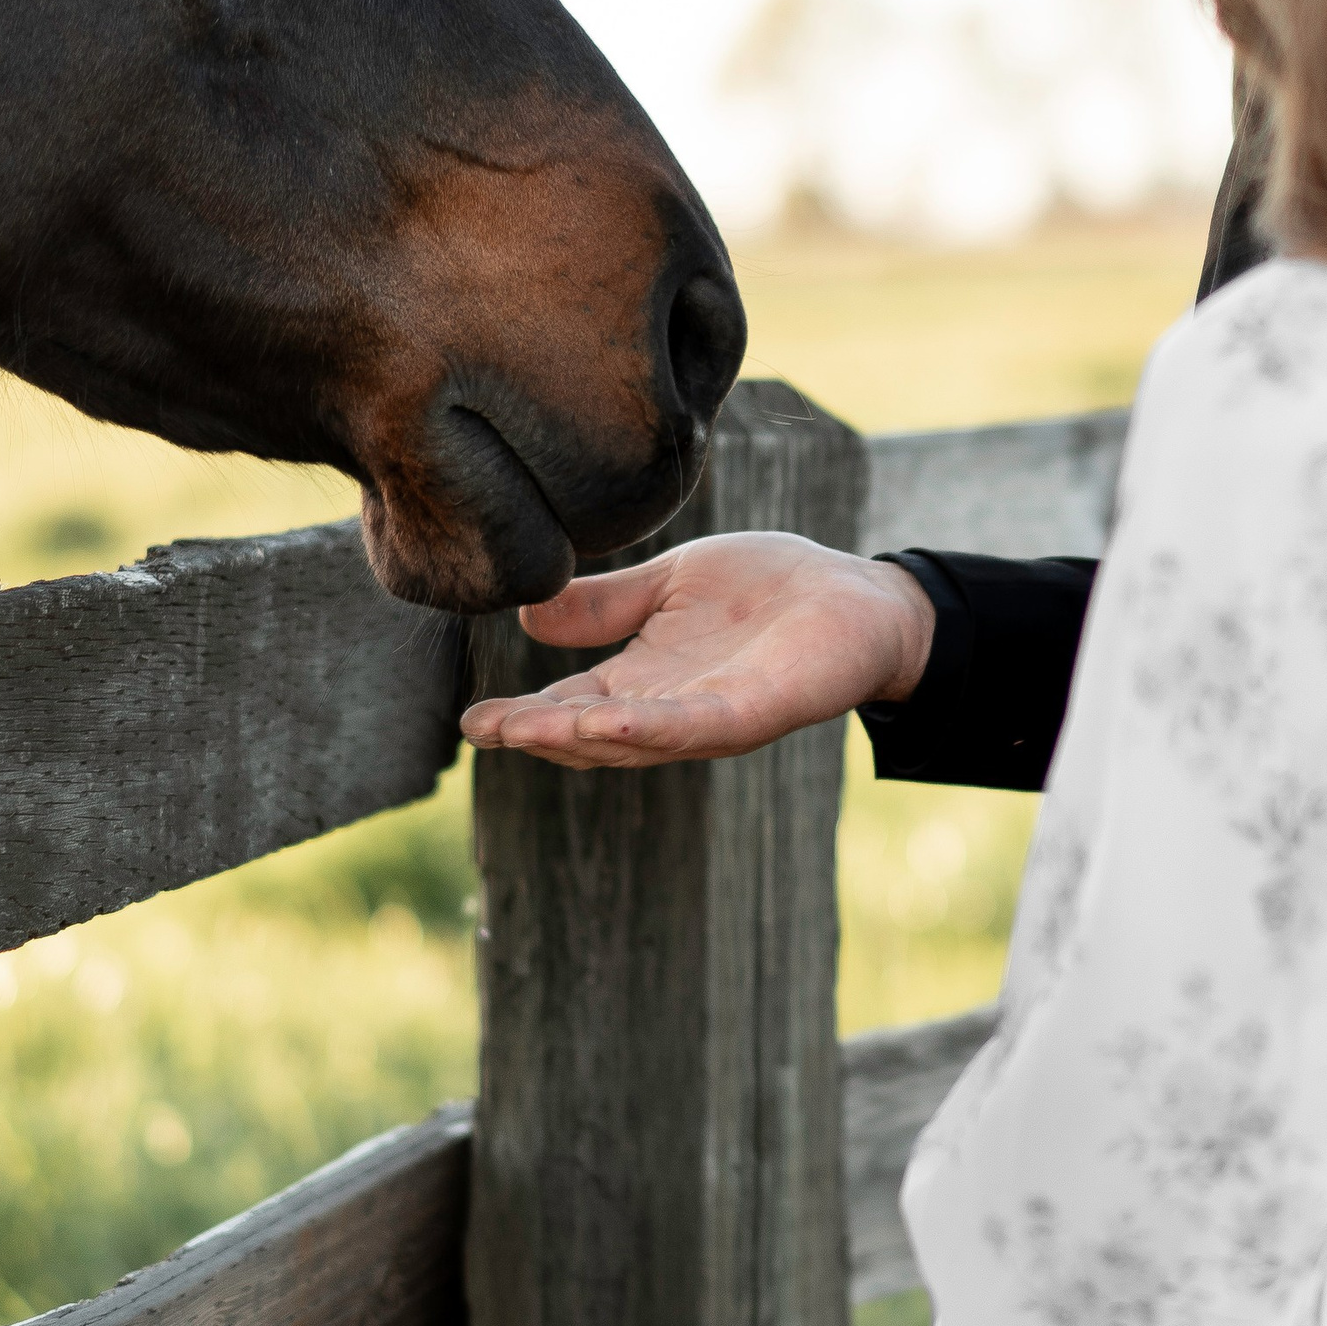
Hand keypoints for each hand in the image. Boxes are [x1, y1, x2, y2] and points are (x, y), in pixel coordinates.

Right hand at [458, 532, 935, 767]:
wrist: (856, 593)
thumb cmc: (768, 588)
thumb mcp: (670, 585)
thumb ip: (607, 605)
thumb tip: (529, 611)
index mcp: (645, 680)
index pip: (569, 704)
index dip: (521, 715)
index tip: (471, 720)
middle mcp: (670, 709)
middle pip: (589, 735)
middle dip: (535, 734)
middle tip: (483, 730)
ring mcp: (711, 716)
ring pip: (633, 740)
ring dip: (577, 737)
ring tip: (524, 727)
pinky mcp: (755, 710)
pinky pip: (694, 726)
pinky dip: (647, 727)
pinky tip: (604, 718)